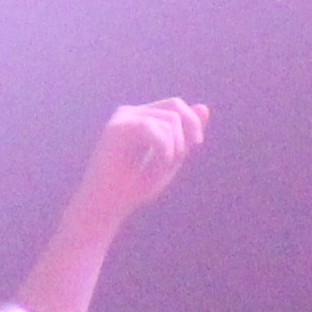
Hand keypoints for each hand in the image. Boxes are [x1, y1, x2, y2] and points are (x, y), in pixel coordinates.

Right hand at [70, 100, 210, 226]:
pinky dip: (164, 149)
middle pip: (174, 106)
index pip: (175, 105)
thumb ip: (186, 135)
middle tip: (178, 158)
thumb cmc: (135, 186)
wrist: (107, 206)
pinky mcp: (116, 128)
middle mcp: (130, 113)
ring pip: (168, 120)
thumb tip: (204, 107)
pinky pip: (153, 128)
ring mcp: (122, 119)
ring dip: (174, 149)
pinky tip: (159, 166)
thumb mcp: (171, 159)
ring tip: (160, 171)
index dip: (192, 121)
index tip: (196, 143)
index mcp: (141, 118)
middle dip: (186, 132)